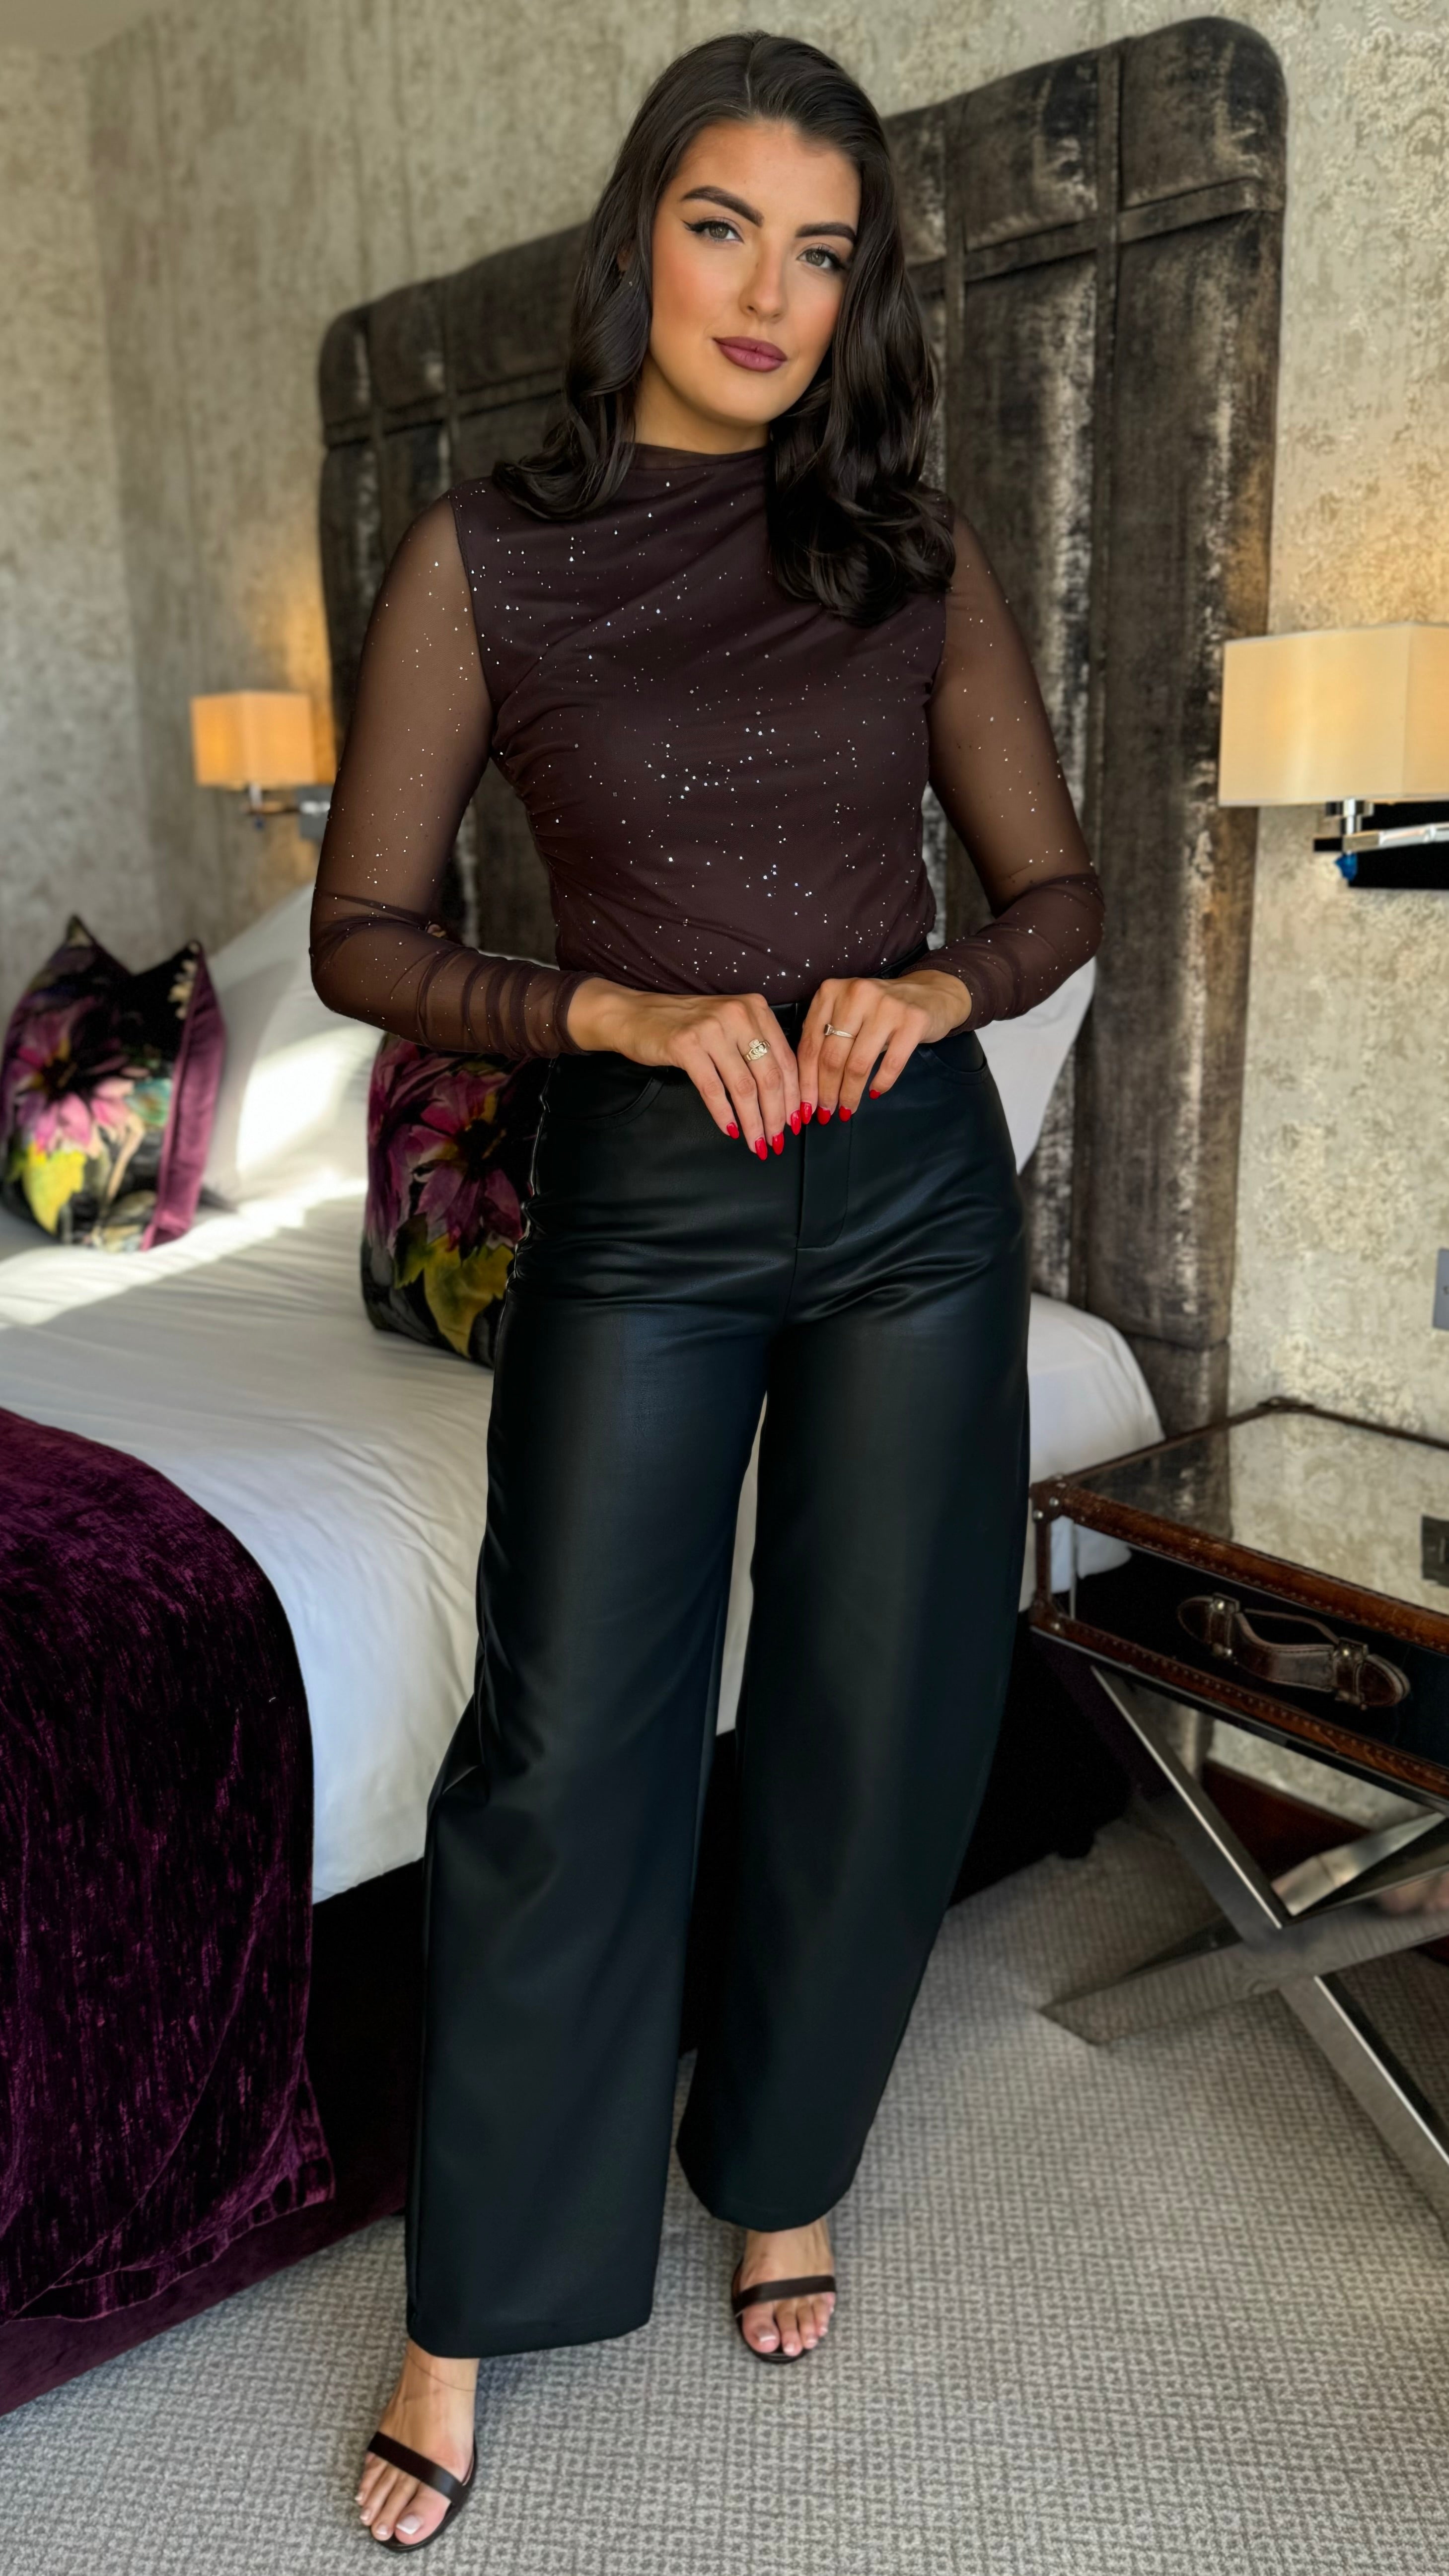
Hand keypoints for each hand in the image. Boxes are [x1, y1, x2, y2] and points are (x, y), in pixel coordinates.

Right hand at [566, 978, 800, 1155]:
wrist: (634, 1014)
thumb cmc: (685, 1024)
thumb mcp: (729, 1025)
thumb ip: (755, 1046)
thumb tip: (783, 1094)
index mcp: (755, 1008)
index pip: (785, 1059)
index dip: (793, 1095)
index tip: (796, 1122)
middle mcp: (738, 1015)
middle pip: (769, 1075)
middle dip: (777, 1114)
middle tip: (777, 1140)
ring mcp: (711, 1029)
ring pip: (744, 1086)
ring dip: (753, 1121)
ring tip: (757, 1142)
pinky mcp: (686, 1045)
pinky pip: (712, 1089)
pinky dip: (724, 1114)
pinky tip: (730, 1130)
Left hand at [797, 969, 971, 1121]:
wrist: (930, 993)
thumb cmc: (880, 1010)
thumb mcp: (847, 1014)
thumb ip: (826, 1039)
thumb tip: (809, 1089)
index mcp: (831, 992)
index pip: (811, 1044)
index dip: (806, 1081)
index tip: (805, 1107)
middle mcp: (856, 994)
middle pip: (832, 1057)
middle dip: (827, 1092)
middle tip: (827, 1113)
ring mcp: (886, 1006)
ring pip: (858, 1063)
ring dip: (850, 1093)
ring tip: (848, 1109)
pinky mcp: (913, 1020)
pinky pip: (890, 1063)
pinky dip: (880, 1083)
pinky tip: (874, 1093)